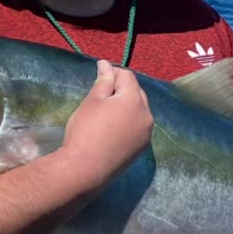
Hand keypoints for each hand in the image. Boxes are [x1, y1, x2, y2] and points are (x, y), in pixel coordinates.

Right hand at [60, 59, 153, 184]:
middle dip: (122, 89)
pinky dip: (128, 123)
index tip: (99, 76)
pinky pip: (137, 128)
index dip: (113, 73)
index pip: (127, 77)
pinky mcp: (141, 149)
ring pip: (139, 112)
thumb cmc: (85, 130)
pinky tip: (113, 129)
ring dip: (126, 107)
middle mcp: (146, 115)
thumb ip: (103, 81)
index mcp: (134, 100)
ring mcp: (146, 134)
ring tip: (107, 112)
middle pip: (137, 93)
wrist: (85, 168)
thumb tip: (106, 64)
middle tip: (102, 95)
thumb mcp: (91, 101)